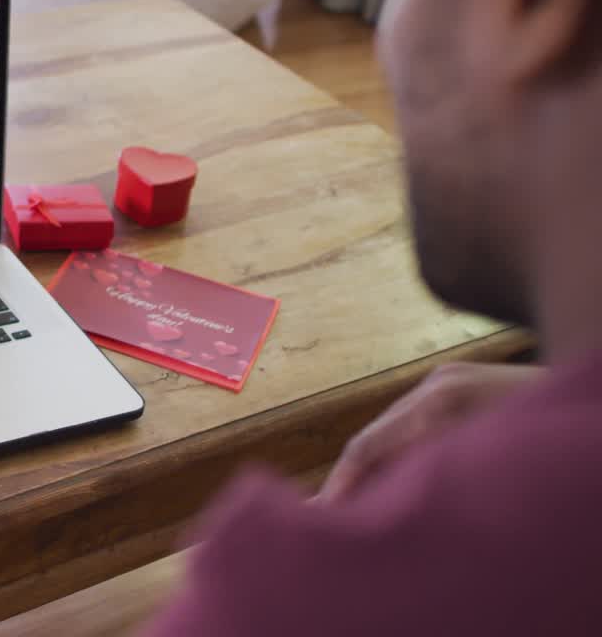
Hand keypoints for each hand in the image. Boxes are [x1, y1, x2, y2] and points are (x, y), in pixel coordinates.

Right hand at [315, 361, 543, 503]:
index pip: (367, 446)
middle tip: (337, 518)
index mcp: (438, 403)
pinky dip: (405, 453)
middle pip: (375, 436)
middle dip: (355, 478)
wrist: (597, 393)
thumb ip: (426, 476)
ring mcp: (447, 380)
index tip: (323, 516)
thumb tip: (382, 504)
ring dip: (382, 467)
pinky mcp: (458, 382)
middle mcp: (436, 385)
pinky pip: (417, 422)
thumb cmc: (552, 444)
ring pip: (396, 430)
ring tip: (369, 506)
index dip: (340, 485)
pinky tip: (407, 480)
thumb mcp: (484, 466)